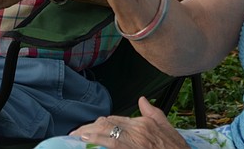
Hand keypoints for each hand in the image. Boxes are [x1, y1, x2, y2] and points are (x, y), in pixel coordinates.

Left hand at [70, 97, 189, 148]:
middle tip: (75, 135)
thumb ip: (153, 113)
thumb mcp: (168, 130)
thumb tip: (142, 99)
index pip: (115, 119)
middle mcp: (137, 131)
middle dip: (88, 129)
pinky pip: (109, 146)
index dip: (99, 124)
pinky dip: (96, 144)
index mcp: (144, 123)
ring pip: (104, 135)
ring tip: (74, 140)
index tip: (89, 129)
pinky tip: (86, 145)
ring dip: (87, 137)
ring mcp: (133, 143)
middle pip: (106, 125)